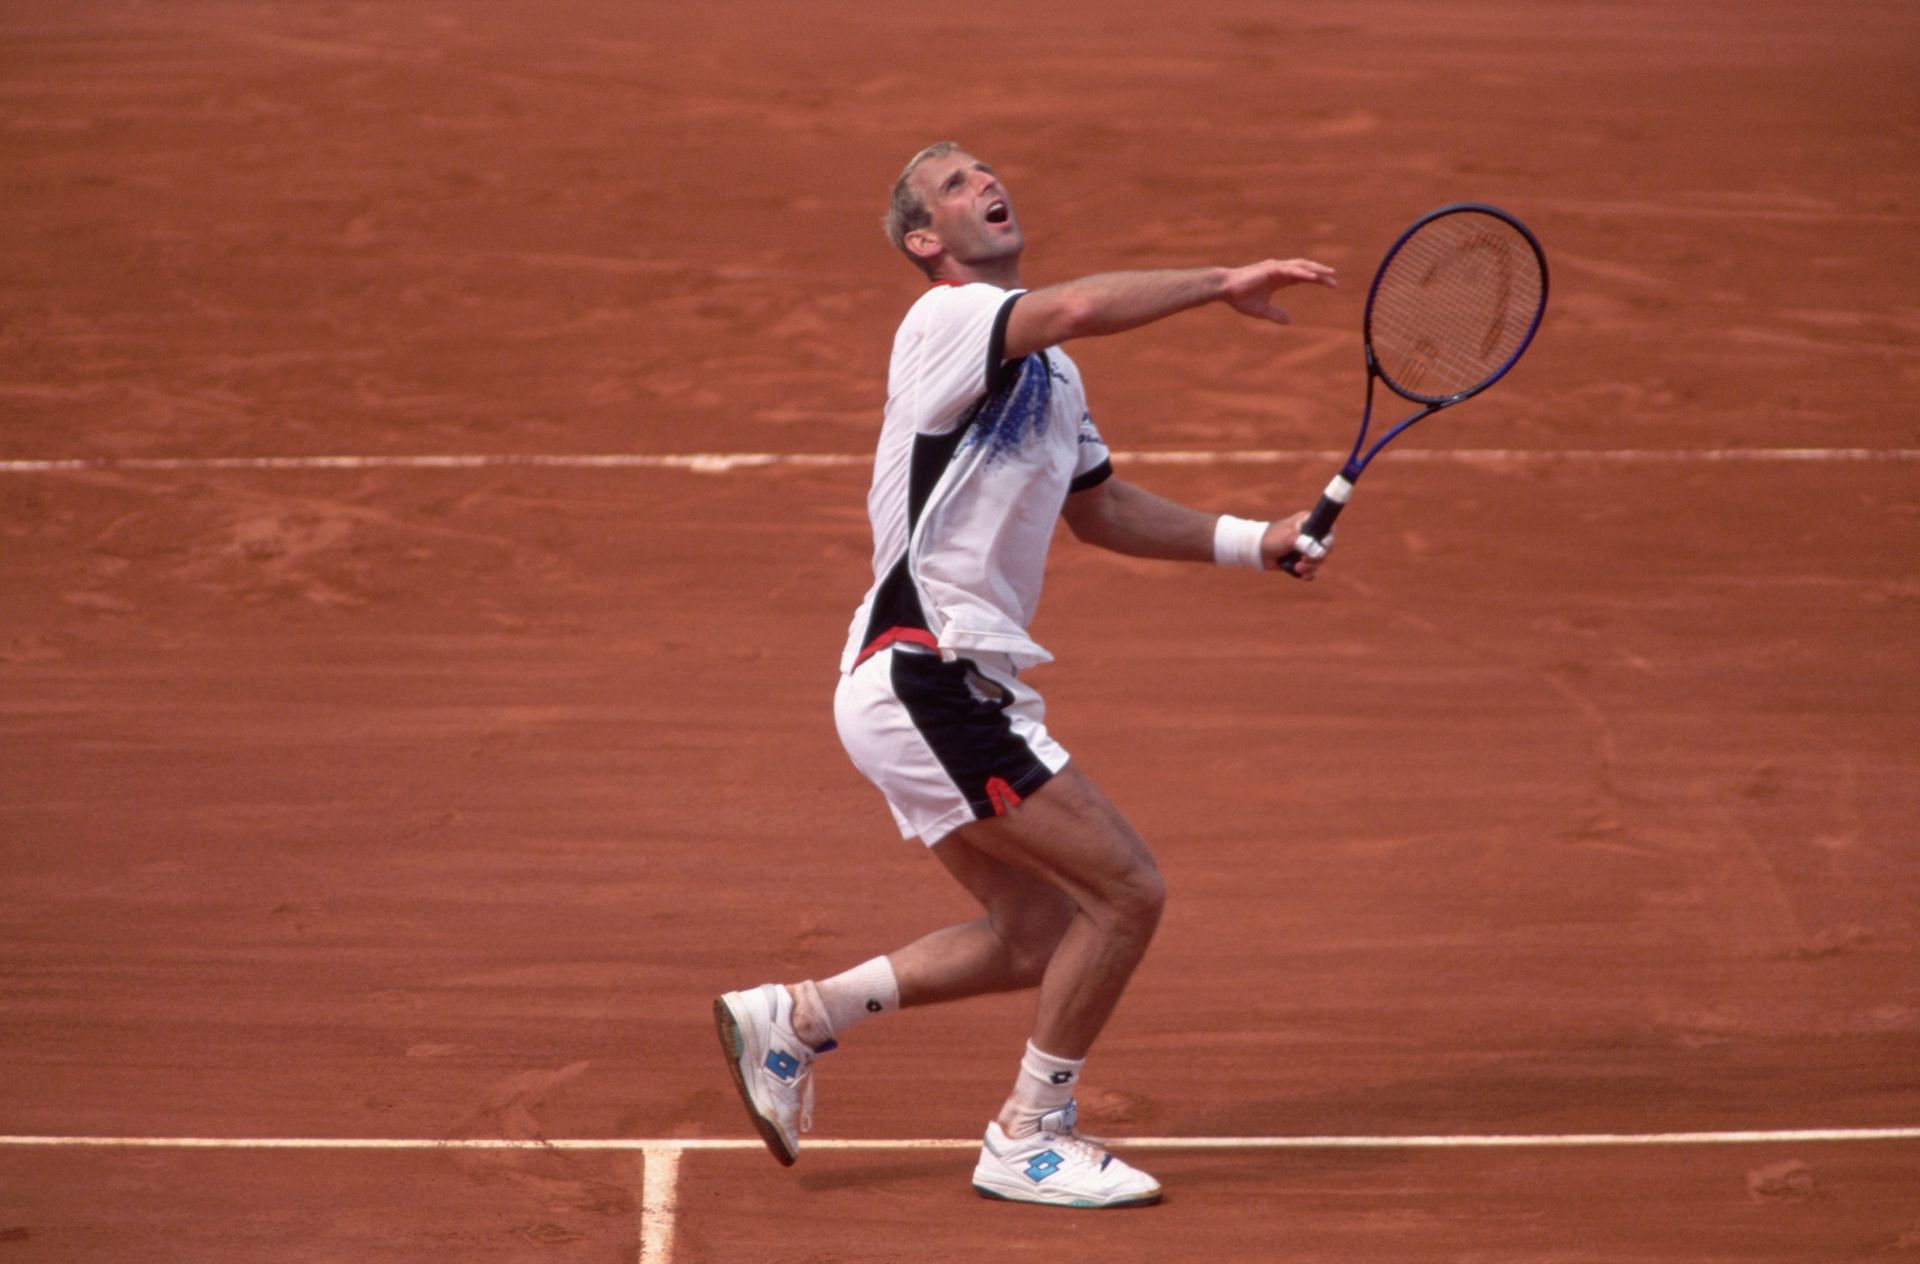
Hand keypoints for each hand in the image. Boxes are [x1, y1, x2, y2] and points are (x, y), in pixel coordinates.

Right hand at [1221, 259, 1337, 324]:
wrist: (1224, 288)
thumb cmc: (1239, 297)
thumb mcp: (1262, 310)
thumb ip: (1275, 314)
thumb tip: (1290, 321)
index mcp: (1278, 278)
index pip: (1302, 277)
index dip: (1317, 280)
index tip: (1330, 285)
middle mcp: (1279, 270)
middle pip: (1305, 270)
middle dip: (1321, 274)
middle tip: (1335, 281)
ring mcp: (1275, 267)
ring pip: (1301, 266)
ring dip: (1316, 270)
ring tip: (1330, 274)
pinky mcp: (1270, 268)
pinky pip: (1291, 270)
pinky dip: (1303, 273)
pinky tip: (1314, 277)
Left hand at [1263, 510, 1332, 578]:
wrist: (1256, 552)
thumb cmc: (1271, 539)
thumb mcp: (1289, 538)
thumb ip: (1306, 544)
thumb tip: (1320, 553)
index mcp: (1309, 523)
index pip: (1329, 528)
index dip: (1329, 539)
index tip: (1322, 546)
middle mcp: (1310, 535)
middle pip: (1326, 548)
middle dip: (1317, 557)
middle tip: (1304, 559)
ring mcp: (1306, 549)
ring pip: (1319, 561)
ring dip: (1310, 567)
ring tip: (1297, 567)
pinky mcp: (1301, 561)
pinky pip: (1312, 570)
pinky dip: (1308, 574)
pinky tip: (1300, 575)